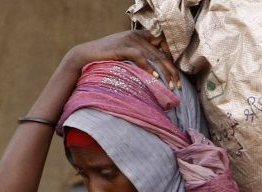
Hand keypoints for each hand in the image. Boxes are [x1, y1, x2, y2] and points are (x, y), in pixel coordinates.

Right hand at [64, 30, 179, 90]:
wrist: (84, 55)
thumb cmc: (105, 59)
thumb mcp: (125, 55)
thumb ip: (139, 58)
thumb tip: (155, 73)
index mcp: (139, 36)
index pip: (162, 46)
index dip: (171, 61)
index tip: (177, 77)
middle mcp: (136, 36)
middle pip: (160, 54)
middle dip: (171, 71)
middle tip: (177, 86)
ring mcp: (129, 40)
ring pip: (153, 56)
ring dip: (164, 73)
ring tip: (170, 86)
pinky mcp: (121, 47)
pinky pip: (139, 56)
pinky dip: (148, 67)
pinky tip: (154, 78)